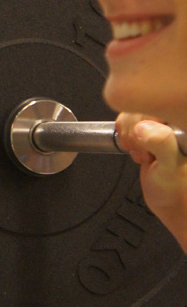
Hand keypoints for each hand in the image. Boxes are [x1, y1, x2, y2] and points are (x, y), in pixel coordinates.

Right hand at [115, 113, 186, 252]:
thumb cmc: (174, 189)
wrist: (169, 201)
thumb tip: (145, 126)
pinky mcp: (151, 128)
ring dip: (130, 135)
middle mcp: (176, 121)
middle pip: (139, 107)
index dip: (143, 124)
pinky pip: (129, 119)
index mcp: (183, 127)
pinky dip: (126, 134)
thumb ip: (162, 145)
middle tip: (146, 152)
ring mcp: (163, 124)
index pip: (155, 105)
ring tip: (144, 153)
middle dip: (134, 132)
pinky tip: (138, 149)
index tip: (147, 142)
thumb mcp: (169, 168)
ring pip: (131, 112)